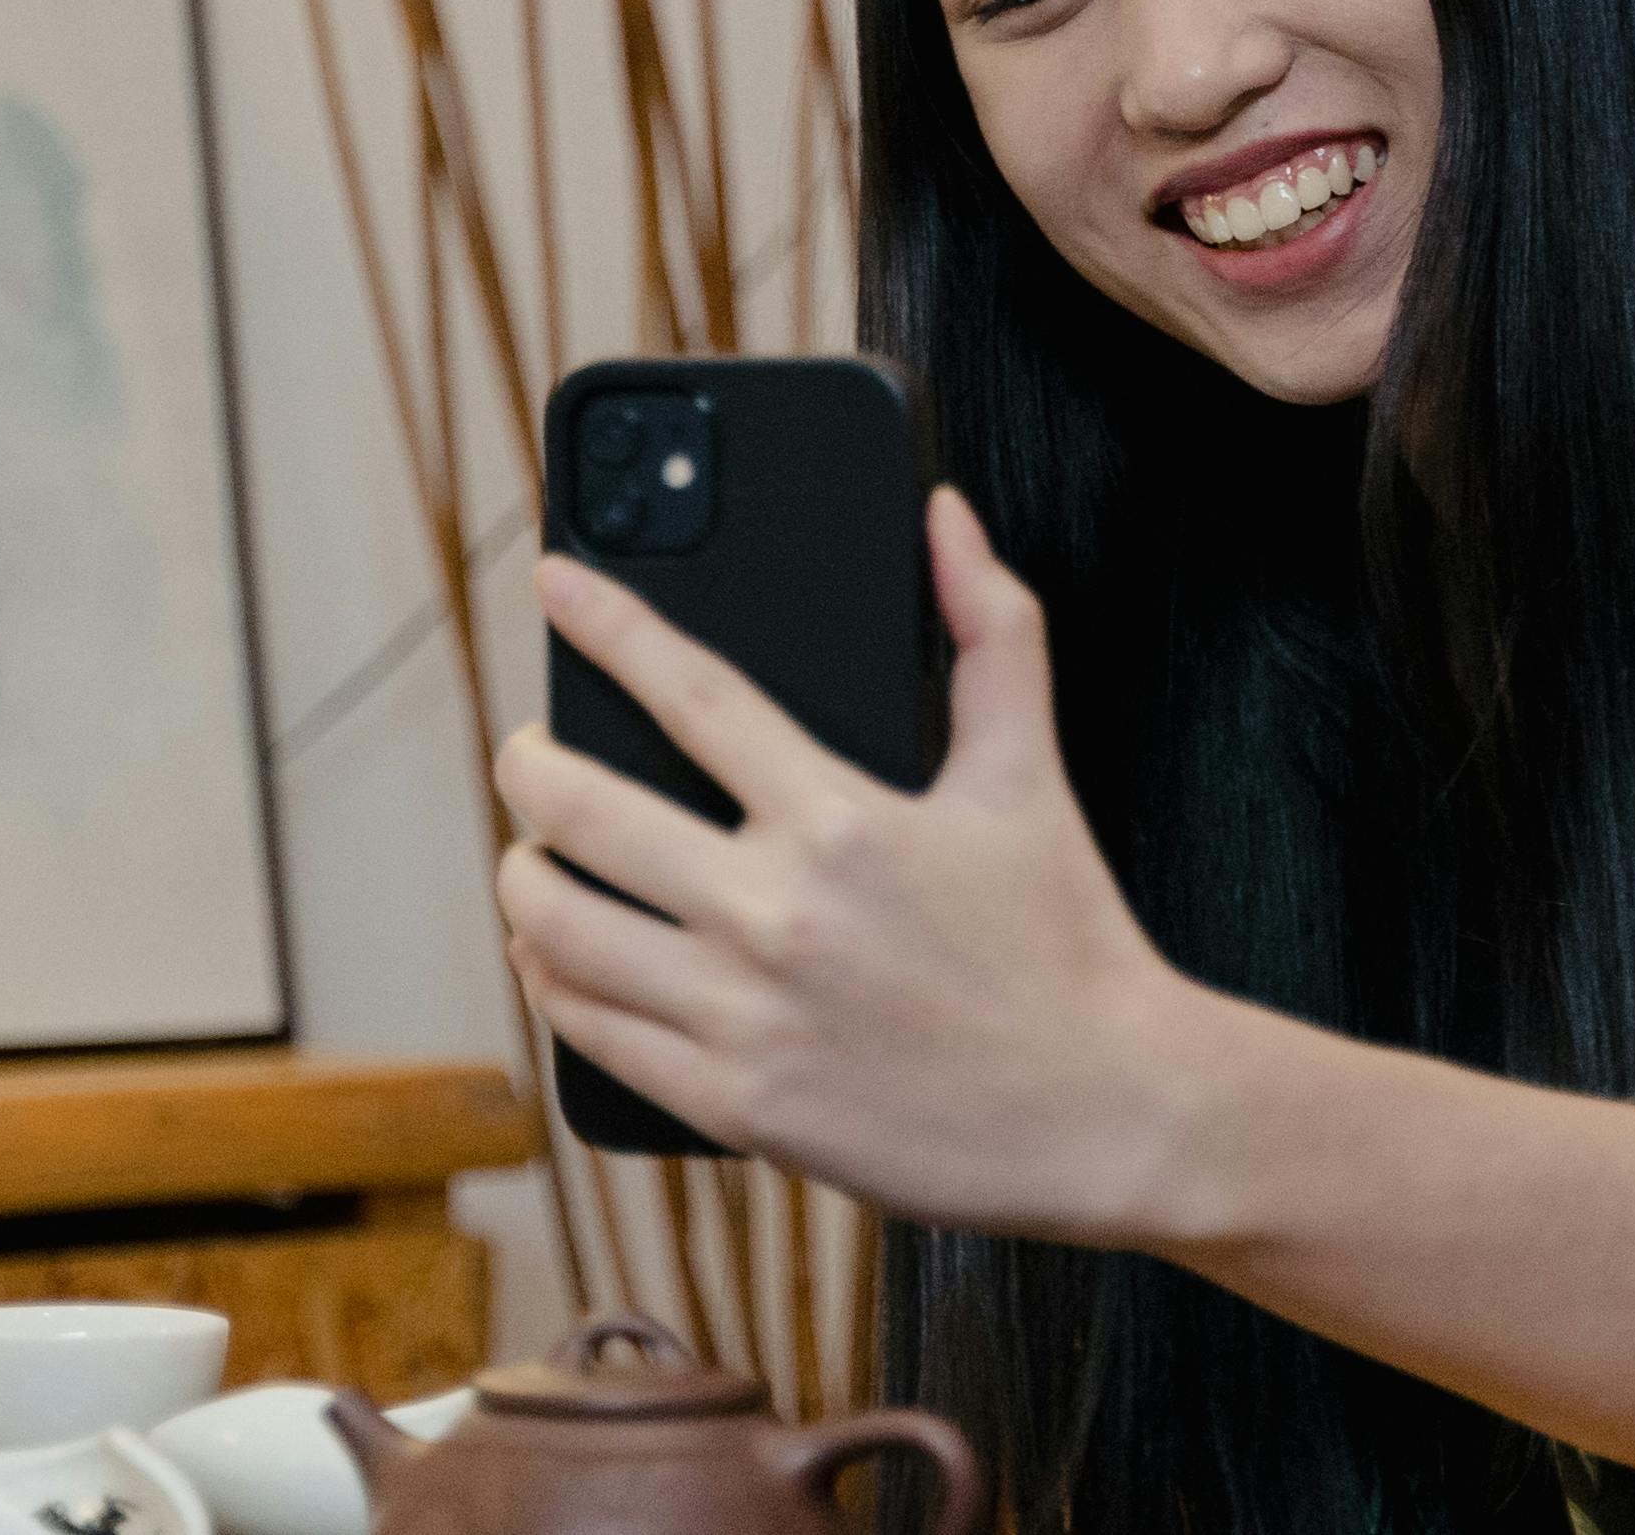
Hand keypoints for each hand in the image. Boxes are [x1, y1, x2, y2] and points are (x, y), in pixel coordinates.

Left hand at [493, 486, 1204, 1238]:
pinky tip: (554, 954)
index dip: (607, 624)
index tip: (556, 583)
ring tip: (533, 854)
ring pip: (561, 929)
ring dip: (522, 877)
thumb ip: (992, 629)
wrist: (1111, 1114)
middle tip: (528, 752)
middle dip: (529, 765)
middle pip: (584, 812)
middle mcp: (778, 912)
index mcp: (842, 818)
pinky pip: (592, 1030)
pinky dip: (550, 980)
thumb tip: (948, 520)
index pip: (690, 692)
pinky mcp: (736, 1102)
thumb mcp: (1030, 773)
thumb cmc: (1068, 942)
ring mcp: (746, 1013)